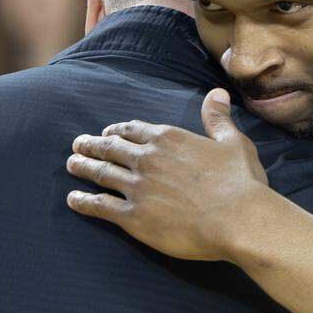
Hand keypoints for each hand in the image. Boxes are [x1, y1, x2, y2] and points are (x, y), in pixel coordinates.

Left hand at [66, 88, 269, 261]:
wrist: (238, 219)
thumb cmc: (241, 182)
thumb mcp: (232, 142)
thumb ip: (217, 119)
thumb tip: (217, 93)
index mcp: (168, 138)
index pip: (133, 130)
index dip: (117, 131)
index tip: (107, 133)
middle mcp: (147, 158)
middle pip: (110, 148)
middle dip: (91, 145)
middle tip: (77, 145)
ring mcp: (137, 187)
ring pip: (100, 173)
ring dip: (83, 167)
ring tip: (71, 164)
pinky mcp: (133, 217)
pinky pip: (100, 206)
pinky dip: (83, 202)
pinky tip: (73, 200)